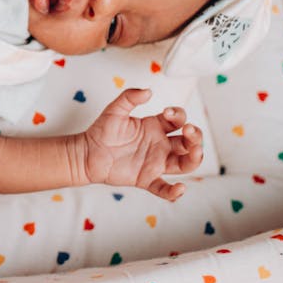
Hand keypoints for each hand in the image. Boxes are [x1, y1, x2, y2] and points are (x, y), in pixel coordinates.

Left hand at [81, 88, 203, 200]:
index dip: (178, 115)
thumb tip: (148, 91)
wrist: (87, 153)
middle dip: (195, 136)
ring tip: (195, 151)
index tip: (167, 113)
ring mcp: (155, 162)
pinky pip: (164, 188)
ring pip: (184, 163)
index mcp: (155, 127)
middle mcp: (160, 145)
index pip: (178, 120)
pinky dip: (173, 192)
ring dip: (195, 158)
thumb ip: (129, 97)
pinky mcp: (146, 178)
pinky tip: (179, 188)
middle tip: (189, 130)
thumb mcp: (114, 110)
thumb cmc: (102, 131)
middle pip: (188, 142)